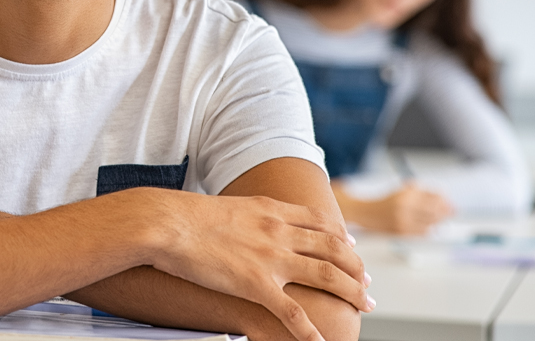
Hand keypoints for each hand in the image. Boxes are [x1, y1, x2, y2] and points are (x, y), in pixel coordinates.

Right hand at [134, 188, 372, 340]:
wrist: (166, 223)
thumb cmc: (185, 216)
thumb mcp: (228, 206)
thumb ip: (249, 214)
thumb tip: (251, 222)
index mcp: (271, 210)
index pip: (320, 221)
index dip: (342, 236)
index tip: (352, 247)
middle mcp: (279, 232)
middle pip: (334, 249)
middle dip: (357, 268)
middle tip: (367, 282)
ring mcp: (271, 258)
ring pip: (327, 276)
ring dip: (353, 293)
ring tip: (365, 306)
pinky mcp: (256, 284)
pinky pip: (293, 313)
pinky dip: (311, 331)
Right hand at [348, 185, 453, 234]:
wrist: (367, 213)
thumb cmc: (388, 201)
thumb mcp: (404, 190)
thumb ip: (424, 193)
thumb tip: (446, 202)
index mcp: (407, 194)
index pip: (434, 198)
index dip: (444, 201)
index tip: (450, 203)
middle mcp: (405, 206)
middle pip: (434, 211)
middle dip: (444, 212)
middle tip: (451, 212)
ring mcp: (404, 220)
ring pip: (431, 223)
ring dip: (438, 222)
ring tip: (439, 219)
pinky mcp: (402, 232)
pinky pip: (423, 232)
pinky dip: (429, 229)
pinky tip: (428, 226)